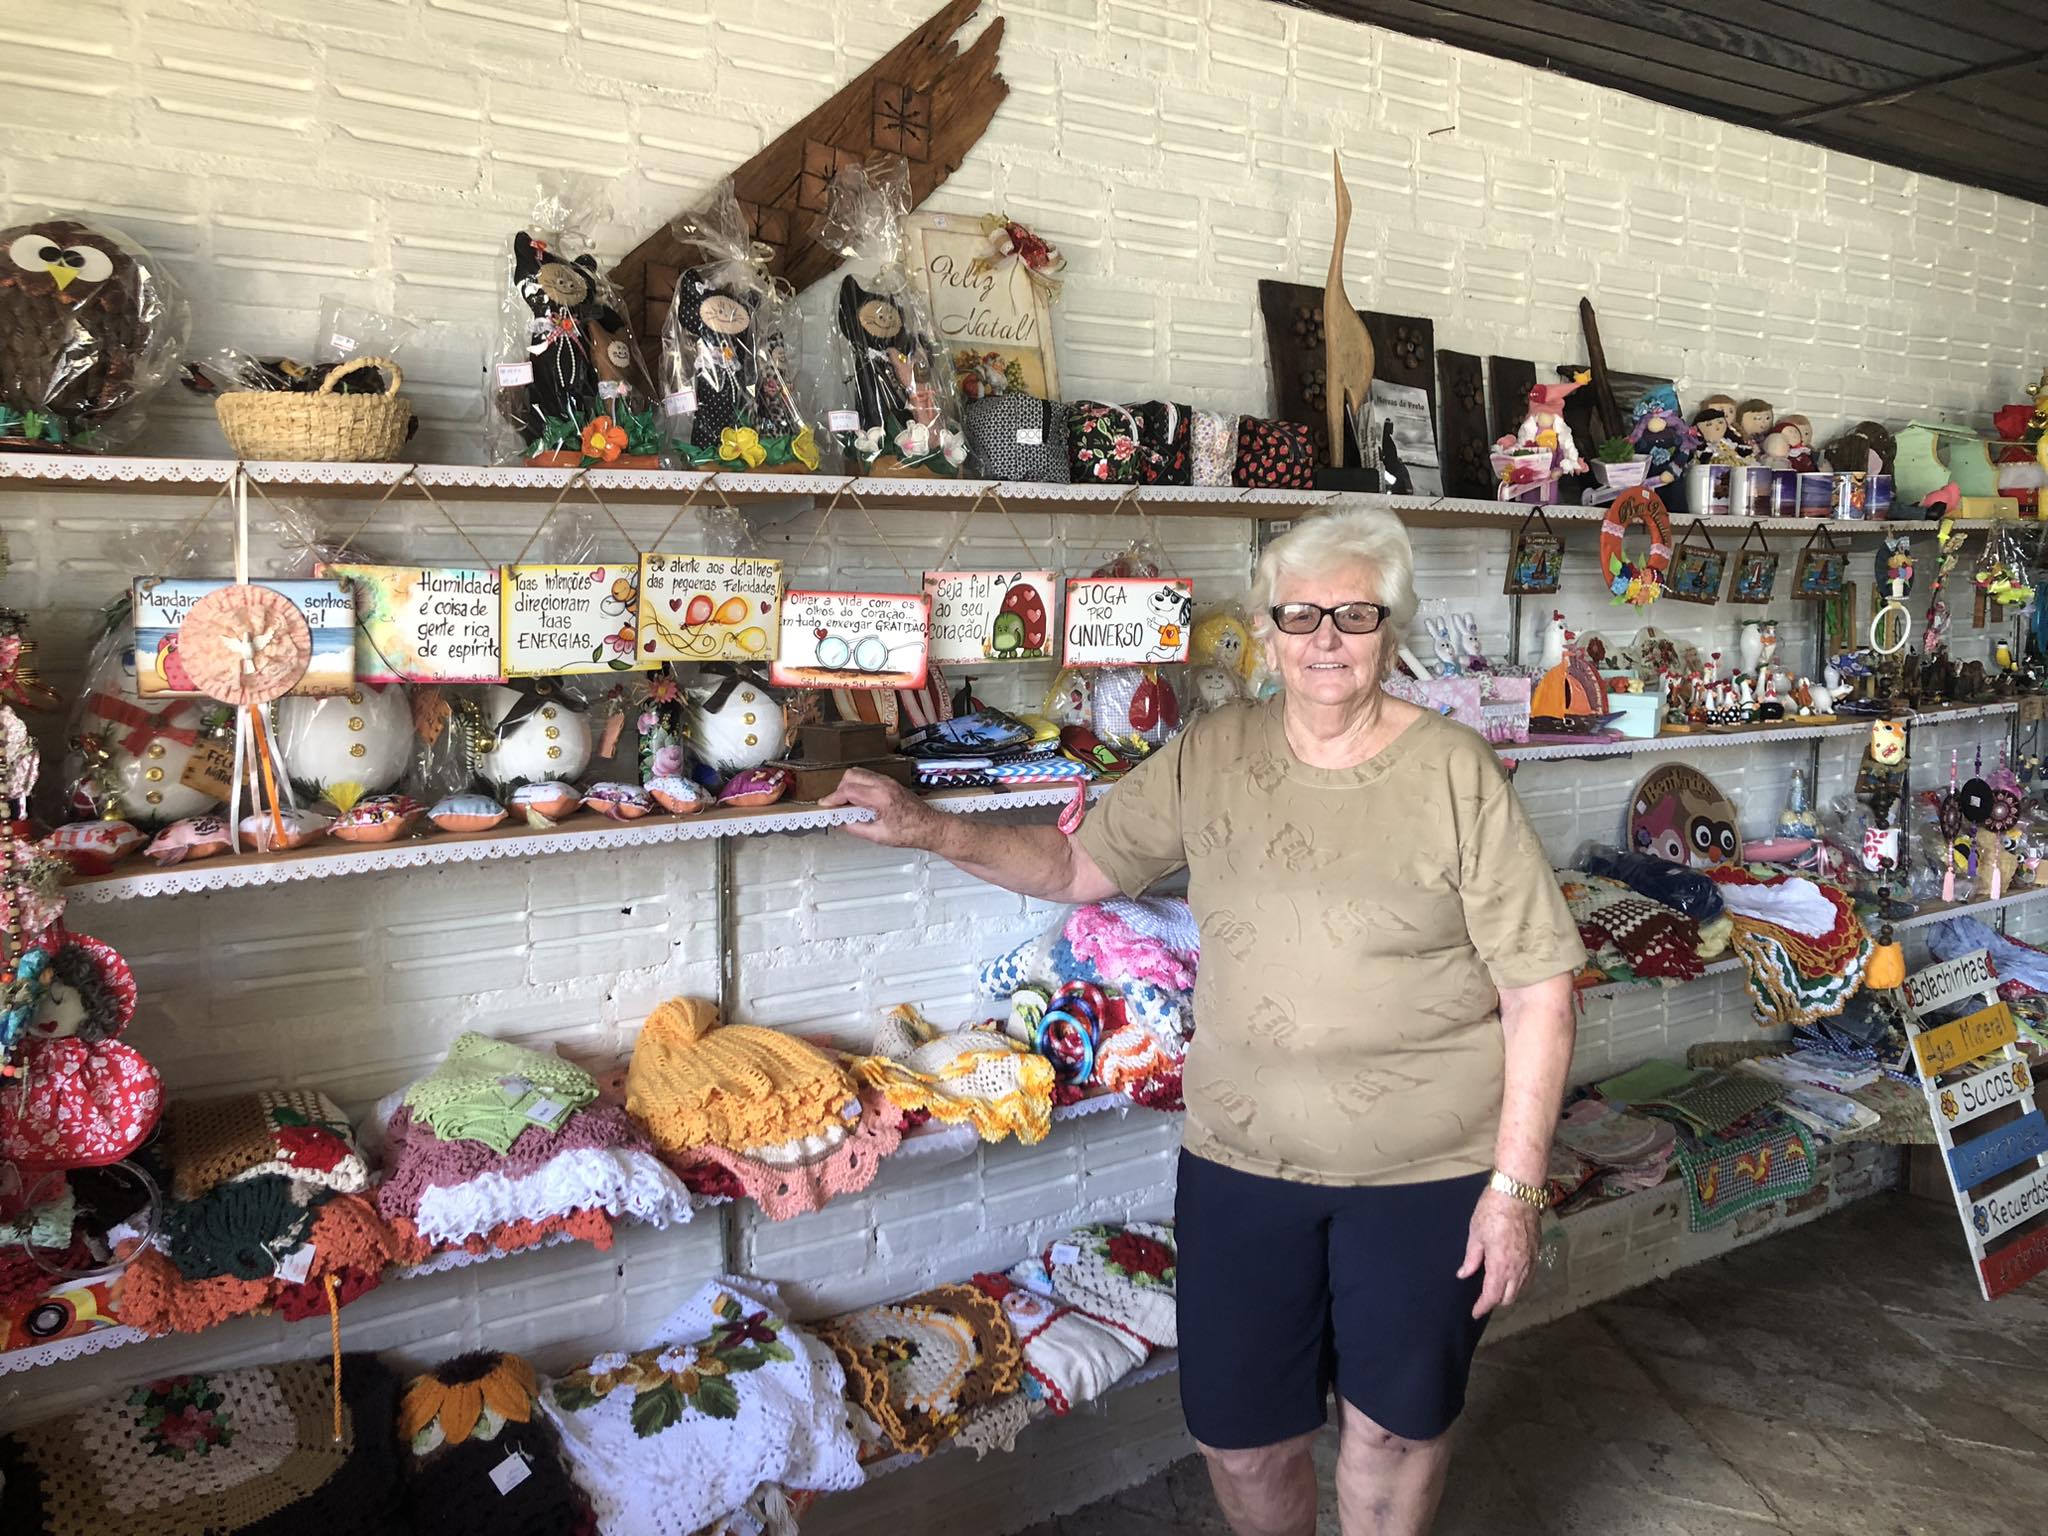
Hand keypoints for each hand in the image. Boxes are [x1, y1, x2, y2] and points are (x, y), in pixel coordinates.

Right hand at [819, 767, 943, 849]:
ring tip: (847, 804)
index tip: (824, 805)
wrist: (932, 827)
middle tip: (837, 805)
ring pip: (859, 773)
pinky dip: (859, 785)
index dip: (832, 797)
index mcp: (881, 797)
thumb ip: (856, 827)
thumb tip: (840, 822)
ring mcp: (889, 781)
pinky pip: (868, 777)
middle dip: (839, 789)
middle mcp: (885, 784)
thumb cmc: (911, 832)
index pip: (848, 790)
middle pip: (851, 775)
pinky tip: (859, 801)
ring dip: (849, 786)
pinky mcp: (891, 783)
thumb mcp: (879, 836)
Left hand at [1457, 1188, 1542, 1318]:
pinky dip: (1520, 1282)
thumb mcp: (1475, 1234)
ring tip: (1496, 1288)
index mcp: (1500, 1266)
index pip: (1492, 1296)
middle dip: (1495, 1301)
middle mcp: (1518, 1269)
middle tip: (1483, 1298)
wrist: (1518, 1193)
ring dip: (1509, 1292)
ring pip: (1521, 1289)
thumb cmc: (1492, 1211)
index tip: (1475, 1312)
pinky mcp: (1537, 1253)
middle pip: (1509, 1297)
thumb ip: (1471, 1258)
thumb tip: (1464, 1274)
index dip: (1482, 1307)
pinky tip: (1511, 1276)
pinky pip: (1529, 1276)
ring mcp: (1530, 1261)